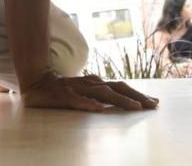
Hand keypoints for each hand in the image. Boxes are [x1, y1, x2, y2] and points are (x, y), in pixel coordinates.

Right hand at [21, 72, 158, 111]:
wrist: (37, 83)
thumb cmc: (64, 90)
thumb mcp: (85, 92)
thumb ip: (100, 96)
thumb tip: (119, 103)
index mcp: (97, 83)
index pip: (122, 88)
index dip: (139, 94)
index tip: (155, 102)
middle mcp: (91, 83)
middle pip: (118, 89)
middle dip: (137, 96)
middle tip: (153, 105)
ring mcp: (79, 89)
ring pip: (103, 94)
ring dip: (120, 100)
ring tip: (135, 107)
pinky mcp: (65, 96)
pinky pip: (79, 101)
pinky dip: (90, 104)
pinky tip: (100, 109)